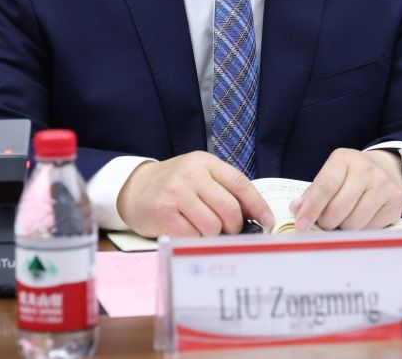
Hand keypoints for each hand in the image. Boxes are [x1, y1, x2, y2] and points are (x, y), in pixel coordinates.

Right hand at [115, 151, 274, 237]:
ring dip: (213, 234)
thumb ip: (223, 188)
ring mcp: (176, 194)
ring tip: (202, 227)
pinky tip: (187, 230)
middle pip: (229, 209)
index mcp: (204, 162)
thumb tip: (255, 216)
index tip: (267, 221)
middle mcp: (191, 174)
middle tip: (228, 230)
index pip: (239, 183)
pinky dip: (195, 239)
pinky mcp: (164, 214)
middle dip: (234, 226)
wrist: (134, 188)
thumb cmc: (173, 185)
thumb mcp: (199, 175)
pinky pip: (193, 236)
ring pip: (213, 226)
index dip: (257, 205)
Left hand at [290, 148, 401, 230]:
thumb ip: (313, 192)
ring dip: (343, 228)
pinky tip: (361, 219)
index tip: (301, 226)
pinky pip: (371, 228)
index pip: (324, 187)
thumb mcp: (331, 175)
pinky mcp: (395, 201)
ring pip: (354, 222)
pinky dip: (361, 230)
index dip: (311, 209)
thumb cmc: (351, 176)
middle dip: (326, 223)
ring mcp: (382, 184)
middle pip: (338, 208)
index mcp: (343, 159)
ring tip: (343, 219)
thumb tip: (297, 209)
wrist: (385, 169)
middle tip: (325, 223)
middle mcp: (365, 169)